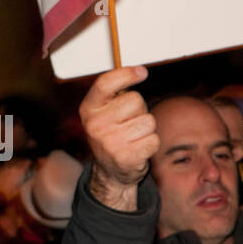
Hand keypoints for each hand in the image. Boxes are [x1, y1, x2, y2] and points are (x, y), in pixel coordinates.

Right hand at [78, 65, 157, 210]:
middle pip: (136, 100)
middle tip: (129, 123)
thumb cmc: (112, 135)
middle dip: (139, 110)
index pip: (105, 83)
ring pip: (148, 121)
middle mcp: (96, 124)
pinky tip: (138, 149)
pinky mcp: (126, 157)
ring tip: (134, 137)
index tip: (141, 72)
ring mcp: (110, 142)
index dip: (126, 74)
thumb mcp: (104, 113)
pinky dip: (151, 144)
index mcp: (89, 109)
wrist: (111, 173)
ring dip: (147, 129)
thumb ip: (115, 94)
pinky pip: (154, 139)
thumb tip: (139, 71)